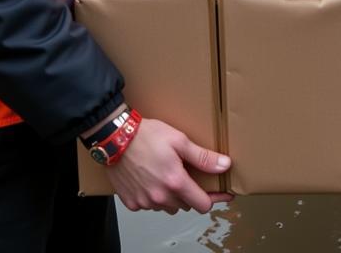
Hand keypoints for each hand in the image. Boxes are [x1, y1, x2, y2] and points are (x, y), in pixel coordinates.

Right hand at [107, 118, 232, 213]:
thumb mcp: (179, 141)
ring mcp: (144, 202)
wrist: (115, 138)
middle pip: (185, 205)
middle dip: (190, 193)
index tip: (223, 192)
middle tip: (189, 175)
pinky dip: (154, 196)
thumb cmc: (147, 135)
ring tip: (168, 174)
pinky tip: (152, 178)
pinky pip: (149, 205)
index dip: (214, 198)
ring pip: (167, 206)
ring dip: (172, 195)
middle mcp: (160, 197)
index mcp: (175, 182)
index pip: (202, 205)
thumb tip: (225, 165)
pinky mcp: (131, 202)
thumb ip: (203, 157)